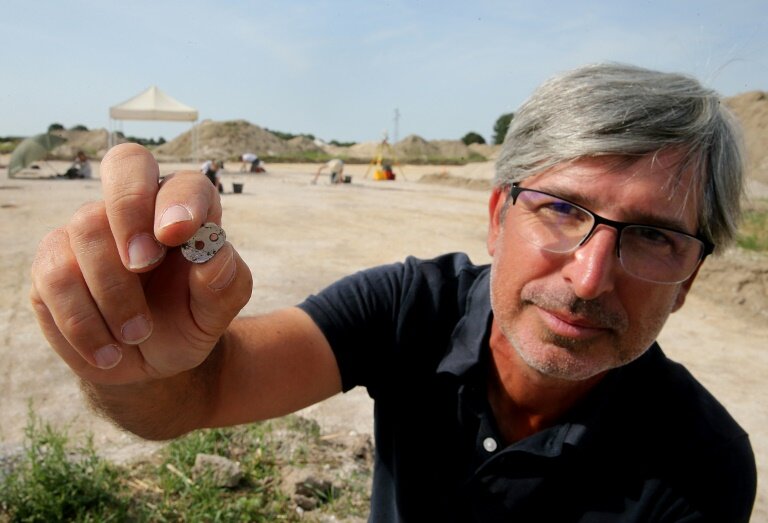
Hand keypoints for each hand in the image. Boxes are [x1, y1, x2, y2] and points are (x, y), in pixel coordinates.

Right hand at [30, 144, 252, 385]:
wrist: (150, 360)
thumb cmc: (188, 321)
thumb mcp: (216, 313)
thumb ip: (225, 284)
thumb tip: (214, 256)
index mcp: (186, 210)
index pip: (181, 182)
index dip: (177, 200)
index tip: (178, 235)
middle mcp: (136, 207)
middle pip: (124, 166)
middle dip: (130, 213)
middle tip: (142, 265)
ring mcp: (89, 230)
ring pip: (84, 231)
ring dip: (113, 294)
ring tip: (138, 334)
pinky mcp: (51, 262)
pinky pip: (53, 278)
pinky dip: (83, 323)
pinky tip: (109, 350)